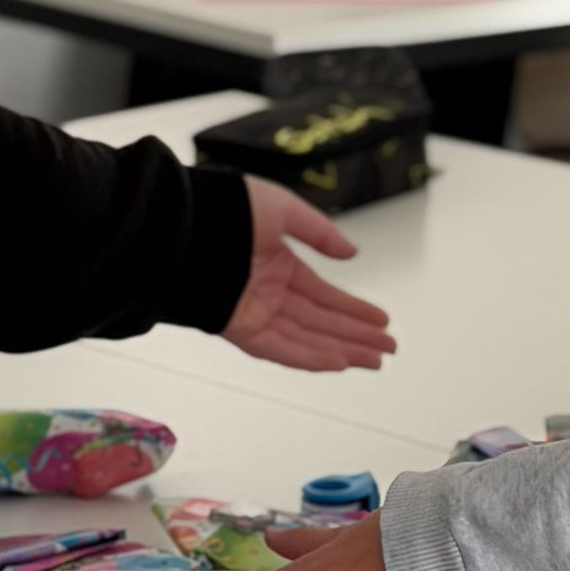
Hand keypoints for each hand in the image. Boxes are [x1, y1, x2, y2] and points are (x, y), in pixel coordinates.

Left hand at [218, 180, 396, 372]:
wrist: (181, 223)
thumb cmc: (225, 208)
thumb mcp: (283, 209)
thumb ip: (320, 232)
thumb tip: (352, 254)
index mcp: (278, 265)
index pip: (324, 295)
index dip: (354, 309)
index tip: (380, 320)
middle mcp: (269, 292)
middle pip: (321, 322)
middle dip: (356, 336)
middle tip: (387, 348)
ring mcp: (255, 312)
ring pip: (306, 339)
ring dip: (342, 351)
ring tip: (374, 360)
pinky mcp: (239, 328)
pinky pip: (280, 349)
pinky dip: (309, 357)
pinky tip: (338, 362)